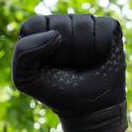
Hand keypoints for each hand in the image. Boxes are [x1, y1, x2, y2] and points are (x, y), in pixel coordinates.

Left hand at [12, 14, 126, 131]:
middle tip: (67, 68)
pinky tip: (98, 59)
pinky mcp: (108, 27)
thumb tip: (56, 35)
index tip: (47, 65)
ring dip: (83, 54)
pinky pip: (104, 29)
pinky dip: (101, 49)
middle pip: (61, 25)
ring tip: (83, 65)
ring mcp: (86, 22)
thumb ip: (22, 53)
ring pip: (84, 25)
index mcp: (38, 30)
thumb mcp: (25, 80)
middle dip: (64, 53)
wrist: (90, 108)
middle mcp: (62, 22)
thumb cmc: (56, 92)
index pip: (36, 24)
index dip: (41, 48)